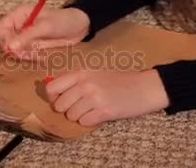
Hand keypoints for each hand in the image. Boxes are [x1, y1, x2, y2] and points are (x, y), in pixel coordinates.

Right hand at [0, 6, 89, 59]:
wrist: (79, 27)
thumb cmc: (63, 21)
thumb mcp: (46, 27)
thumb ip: (27, 36)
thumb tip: (9, 47)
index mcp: (19, 15)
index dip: (3, 40)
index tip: (13, 49)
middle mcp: (18, 25)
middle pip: (3, 41)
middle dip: (14, 50)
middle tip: (29, 53)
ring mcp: (24, 36)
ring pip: (12, 50)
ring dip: (23, 55)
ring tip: (37, 54)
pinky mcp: (31, 45)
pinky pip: (23, 54)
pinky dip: (29, 57)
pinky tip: (40, 56)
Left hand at [45, 69, 169, 125]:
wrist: (143, 87)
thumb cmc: (118, 80)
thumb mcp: (94, 73)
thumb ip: (74, 80)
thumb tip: (52, 91)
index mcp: (81, 73)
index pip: (52, 88)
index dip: (53, 98)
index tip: (61, 100)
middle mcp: (85, 84)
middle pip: (59, 105)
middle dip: (67, 109)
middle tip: (80, 106)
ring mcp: (94, 98)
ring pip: (71, 116)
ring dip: (79, 116)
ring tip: (92, 109)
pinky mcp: (104, 111)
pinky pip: (84, 122)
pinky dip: (90, 121)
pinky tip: (99, 114)